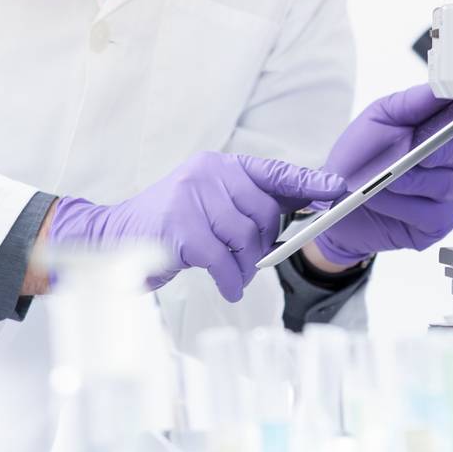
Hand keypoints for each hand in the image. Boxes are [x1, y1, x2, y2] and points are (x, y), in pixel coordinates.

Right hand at [49, 154, 346, 302]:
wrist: (113, 239)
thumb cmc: (171, 228)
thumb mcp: (210, 207)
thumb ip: (246, 207)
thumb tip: (297, 218)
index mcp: (221, 165)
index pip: (274, 171)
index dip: (309, 181)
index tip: (339, 188)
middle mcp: (207, 172)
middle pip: (262, 213)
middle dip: (261, 244)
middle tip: (249, 261)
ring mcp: (190, 196)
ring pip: (243, 238)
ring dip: (243, 266)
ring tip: (231, 274)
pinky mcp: (178, 226)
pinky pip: (220, 259)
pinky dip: (229, 278)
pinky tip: (227, 286)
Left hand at [313, 85, 452, 267]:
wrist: (337, 200)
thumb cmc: (361, 158)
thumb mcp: (380, 119)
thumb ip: (413, 102)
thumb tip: (440, 89)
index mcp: (443, 133)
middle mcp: (452, 164)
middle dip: (433, 149)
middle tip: (410, 150)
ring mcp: (448, 195)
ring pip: (445, 184)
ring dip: (408, 180)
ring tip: (382, 178)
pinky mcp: (437, 223)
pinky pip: (429, 212)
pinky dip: (400, 204)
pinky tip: (380, 198)